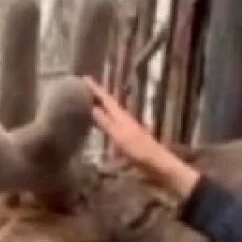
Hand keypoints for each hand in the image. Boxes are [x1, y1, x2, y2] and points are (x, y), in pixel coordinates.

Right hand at [85, 77, 199, 198]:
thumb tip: (92, 107)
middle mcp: (124, 118)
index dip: (96, 89)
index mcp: (121, 116)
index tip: (85, 78)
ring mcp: (127, 127)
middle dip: (97, 95)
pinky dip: (104, 119)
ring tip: (88, 102)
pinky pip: (112, 122)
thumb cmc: (138, 151)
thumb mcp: (119, 137)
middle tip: (83, 88)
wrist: (157, 163)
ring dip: (101, 106)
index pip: (106, 98)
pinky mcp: (128, 136)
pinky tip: (100, 124)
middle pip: (109, 103)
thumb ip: (106, 123)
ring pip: (111, 112)